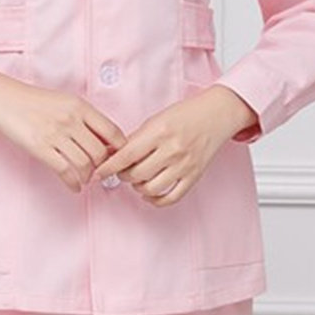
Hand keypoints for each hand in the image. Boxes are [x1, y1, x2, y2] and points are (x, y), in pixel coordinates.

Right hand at [0, 69, 127, 193]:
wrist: (2, 98)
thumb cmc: (34, 101)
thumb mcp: (64, 101)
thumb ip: (84, 117)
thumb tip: (104, 141)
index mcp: (80, 106)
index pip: (113, 131)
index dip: (119, 150)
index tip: (116, 159)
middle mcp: (71, 119)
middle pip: (101, 152)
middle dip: (103, 167)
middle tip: (100, 173)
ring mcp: (55, 133)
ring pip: (85, 164)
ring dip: (88, 177)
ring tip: (86, 179)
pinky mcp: (40, 147)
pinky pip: (65, 171)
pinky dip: (74, 183)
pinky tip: (75, 187)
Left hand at [90, 85, 258, 206]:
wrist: (216, 115)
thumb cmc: (185, 114)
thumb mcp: (156, 119)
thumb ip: (137, 138)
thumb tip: (114, 155)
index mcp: (159, 132)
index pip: (127, 155)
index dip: (109, 167)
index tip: (99, 172)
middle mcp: (172, 150)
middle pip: (137, 174)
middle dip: (124, 176)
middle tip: (121, 171)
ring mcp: (184, 165)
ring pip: (151, 189)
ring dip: (138, 188)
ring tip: (137, 180)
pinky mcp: (194, 176)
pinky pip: (171, 197)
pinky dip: (156, 200)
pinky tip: (150, 193)